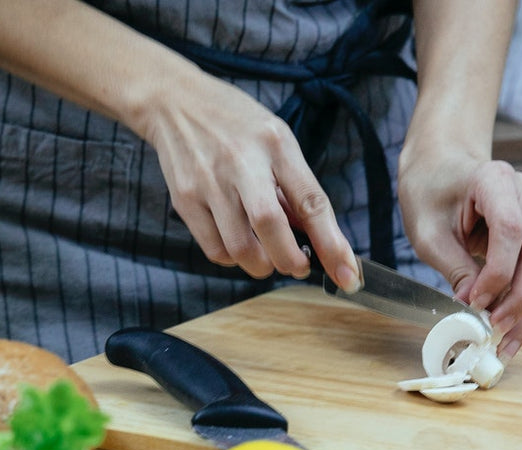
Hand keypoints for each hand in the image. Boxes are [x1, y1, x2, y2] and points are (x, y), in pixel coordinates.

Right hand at [141, 69, 361, 290]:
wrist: (174, 103)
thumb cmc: (235, 125)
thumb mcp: (276, 142)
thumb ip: (294, 187)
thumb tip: (314, 238)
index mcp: (276, 145)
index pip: (311, 201)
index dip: (331, 243)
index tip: (347, 273)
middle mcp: (242, 163)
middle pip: (270, 227)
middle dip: (290, 260)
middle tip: (299, 265)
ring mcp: (209, 183)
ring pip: (239, 249)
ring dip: (261, 264)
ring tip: (265, 253)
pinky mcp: (185, 200)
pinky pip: (214, 249)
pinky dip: (232, 258)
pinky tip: (237, 243)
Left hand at [398, 149, 521, 361]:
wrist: (438, 170)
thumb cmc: (429, 195)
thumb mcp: (429, 233)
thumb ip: (455, 266)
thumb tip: (473, 306)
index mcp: (495, 181)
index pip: (511, 231)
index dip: (498, 272)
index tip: (476, 301)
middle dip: (517, 298)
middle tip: (494, 331)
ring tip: (504, 344)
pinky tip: (511, 331)